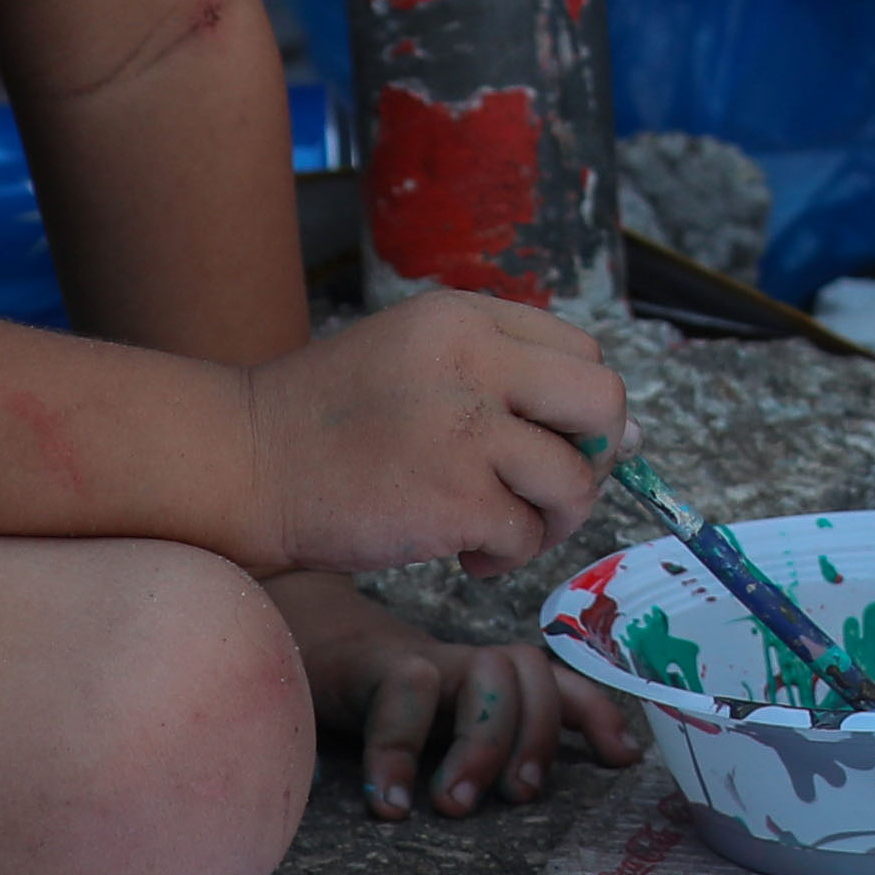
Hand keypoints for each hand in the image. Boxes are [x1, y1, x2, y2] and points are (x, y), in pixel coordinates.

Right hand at [241, 292, 621, 573]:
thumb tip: (633, 436)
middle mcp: (474, 362)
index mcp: (466, 318)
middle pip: (605, 401)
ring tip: (503, 529)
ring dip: (553, 518)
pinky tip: (467, 555)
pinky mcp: (452, 499)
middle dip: (596, 454)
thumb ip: (514, 381)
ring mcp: (465, 431)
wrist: (241, 465)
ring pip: (576, 478)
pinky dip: (508, 556)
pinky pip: (526, 534)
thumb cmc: (333, 424)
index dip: (582, 407)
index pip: (582, 353)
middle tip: (551, 486)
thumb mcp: (421, 361)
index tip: (554, 441)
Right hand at [268, 572, 639, 817]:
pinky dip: (398, 752)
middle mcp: (472, 665)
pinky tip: (390, 804)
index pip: (563, 686)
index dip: (599, 716)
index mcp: (495, 684)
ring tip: (451, 806)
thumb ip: (485, 752)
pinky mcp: (376, 663)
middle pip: (532, 678)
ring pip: (484, 678)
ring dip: (480, 744)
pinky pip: (404, 694)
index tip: (623, 760)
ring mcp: (429, 659)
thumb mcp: (443, 732)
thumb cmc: (383, 710)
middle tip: (515, 799)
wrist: (304, 648)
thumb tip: (525, 798)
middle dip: (535, 739)